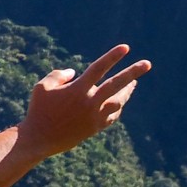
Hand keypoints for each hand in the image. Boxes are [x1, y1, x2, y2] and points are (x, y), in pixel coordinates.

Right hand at [18, 44, 150, 160]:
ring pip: (118, 102)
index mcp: (77, 89)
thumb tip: (74, 72)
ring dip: (127, 91)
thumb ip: (58, 75)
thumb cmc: (38, 110)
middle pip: (116, 84)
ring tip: (133, 84)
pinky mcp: (95, 128)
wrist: (39, 139)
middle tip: (147, 64)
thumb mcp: (41, 87)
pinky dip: (116, 108)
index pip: (99, 68)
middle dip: (133, 73)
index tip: (125, 48)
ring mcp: (94, 116)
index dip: (112, 57)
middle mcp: (90, 102)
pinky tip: (118, 103)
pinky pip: (112, 116)